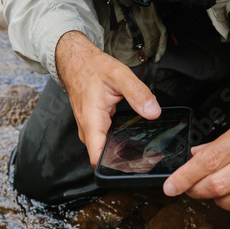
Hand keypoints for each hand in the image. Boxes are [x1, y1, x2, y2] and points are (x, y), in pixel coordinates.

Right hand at [55, 31, 160, 165]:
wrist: (76, 62)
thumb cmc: (92, 68)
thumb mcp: (119, 75)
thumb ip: (137, 93)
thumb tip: (153, 111)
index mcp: (92, 122)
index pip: (98, 158)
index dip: (115, 166)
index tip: (134, 165)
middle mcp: (88, 130)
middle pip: (105, 157)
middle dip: (124, 160)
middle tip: (147, 157)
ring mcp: (90, 130)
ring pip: (106, 149)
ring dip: (122, 149)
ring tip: (143, 148)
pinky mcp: (94, 126)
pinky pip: (106, 139)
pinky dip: (119, 138)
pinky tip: (132, 134)